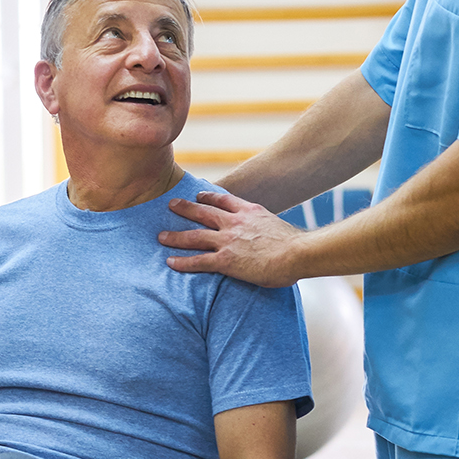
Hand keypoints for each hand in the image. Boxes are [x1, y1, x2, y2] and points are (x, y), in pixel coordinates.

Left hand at [158, 191, 303, 286]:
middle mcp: (234, 223)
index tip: (199, 195)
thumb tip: (267, 235)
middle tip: (171, 205)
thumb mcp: (277, 225)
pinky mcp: (225, 261)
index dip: (209, 197)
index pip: (224, 199)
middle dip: (185, 208)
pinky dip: (182, 262)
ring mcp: (228, 241)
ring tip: (161, 236)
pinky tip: (170, 262)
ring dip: (175, 236)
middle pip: (203, 212)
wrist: (298, 253)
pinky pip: (198, 261)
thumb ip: (265, 227)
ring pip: (194, 236)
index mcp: (249, 212)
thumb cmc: (295, 245)